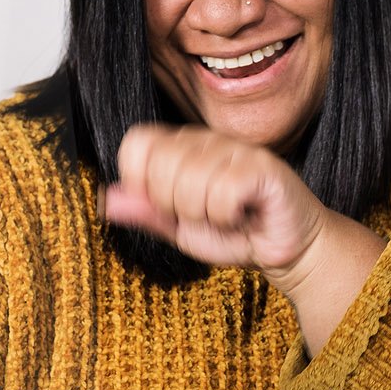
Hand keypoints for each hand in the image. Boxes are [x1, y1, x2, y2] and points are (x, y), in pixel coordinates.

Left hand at [102, 123, 385, 354]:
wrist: (284, 249)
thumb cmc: (232, 233)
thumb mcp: (177, 228)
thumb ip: (145, 212)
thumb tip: (106, 200)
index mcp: (180, 147)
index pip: (136, 142)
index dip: (139, 180)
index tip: (163, 204)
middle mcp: (205, 139)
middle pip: (159, 166)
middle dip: (174, 206)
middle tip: (202, 214)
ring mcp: (235, 148)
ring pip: (191, 181)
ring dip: (204, 215)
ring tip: (226, 215)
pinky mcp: (263, 165)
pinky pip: (223, 191)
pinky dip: (228, 215)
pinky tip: (244, 213)